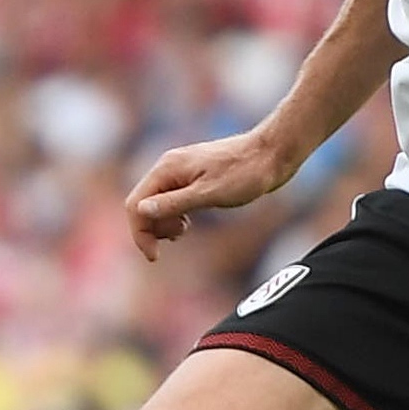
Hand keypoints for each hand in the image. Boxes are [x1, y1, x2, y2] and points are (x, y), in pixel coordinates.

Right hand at [126, 128, 298, 261]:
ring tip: (184, 231)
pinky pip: (172, 199)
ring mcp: (182, 171)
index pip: (136, 203)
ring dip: (164, 222)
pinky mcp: (194, 176)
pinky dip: (175, 214)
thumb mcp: (209, 194)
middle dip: (152, 227)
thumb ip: (174, 203)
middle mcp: (169, 167)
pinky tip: (189, 223)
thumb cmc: (245, 173)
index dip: (140, 232)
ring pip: (157, 202)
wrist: (272, 153)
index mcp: (168, 169)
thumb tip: (142, 211)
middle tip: (177, 238)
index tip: (154, 256)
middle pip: (143, 203)